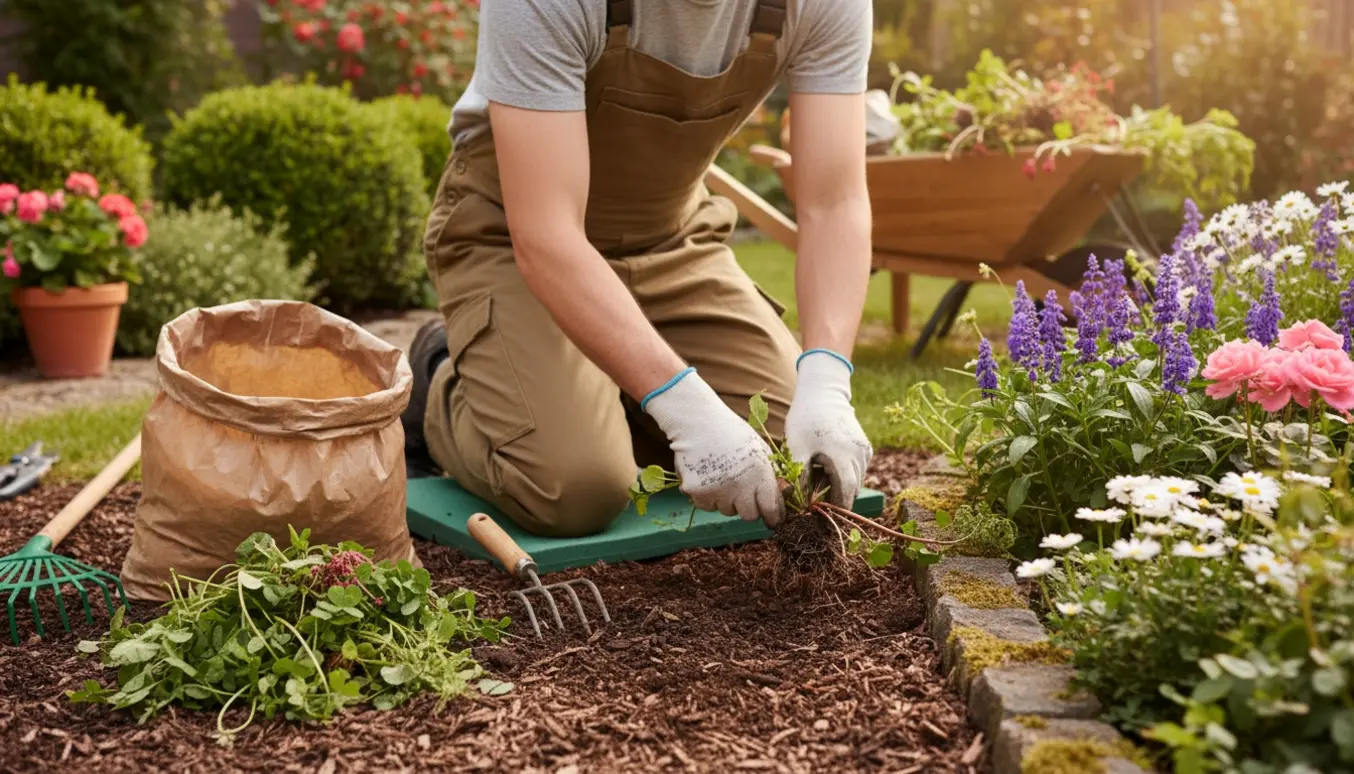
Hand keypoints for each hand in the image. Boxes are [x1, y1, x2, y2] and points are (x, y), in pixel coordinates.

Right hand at [643, 369, 784, 525]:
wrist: (698, 421)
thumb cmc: (731, 432)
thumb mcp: (759, 449)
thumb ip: (770, 473)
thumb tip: (782, 494)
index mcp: (760, 473)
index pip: (771, 508)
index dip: (773, 516)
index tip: (772, 520)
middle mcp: (741, 485)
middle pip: (749, 516)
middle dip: (748, 508)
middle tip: (741, 494)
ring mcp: (718, 491)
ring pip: (726, 510)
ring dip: (726, 500)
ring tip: (720, 476)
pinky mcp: (698, 493)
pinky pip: (706, 506)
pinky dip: (707, 497)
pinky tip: (706, 477)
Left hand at [785, 350, 872, 508]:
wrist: (823, 392)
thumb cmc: (806, 419)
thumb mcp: (797, 448)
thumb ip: (799, 477)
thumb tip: (798, 504)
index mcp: (843, 457)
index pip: (845, 494)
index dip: (835, 510)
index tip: (822, 521)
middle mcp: (859, 456)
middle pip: (851, 490)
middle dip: (835, 500)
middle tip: (815, 504)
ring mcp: (865, 451)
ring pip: (855, 481)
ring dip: (839, 487)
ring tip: (818, 478)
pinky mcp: (865, 447)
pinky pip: (857, 470)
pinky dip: (844, 474)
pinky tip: (826, 465)